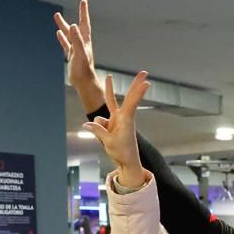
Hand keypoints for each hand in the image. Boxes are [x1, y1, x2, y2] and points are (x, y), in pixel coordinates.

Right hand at [54, 0, 103, 111]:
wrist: (84, 83)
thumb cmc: (84, 70)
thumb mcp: (80, 53)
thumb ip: (77, 40)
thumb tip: (74, 26)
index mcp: (85, 41)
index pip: (84, 23)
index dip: (84, 12)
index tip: (83, 1)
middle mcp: (81, 44)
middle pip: (77, 27)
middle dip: (77, 15)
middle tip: (79, 4)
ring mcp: (76, 50)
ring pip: (69, 34)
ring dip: (64, 25)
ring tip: (56, 16)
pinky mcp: (71, 56)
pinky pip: (65, 44)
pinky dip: (62, 38)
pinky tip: (58, 33)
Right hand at [82, 71, 150, 187]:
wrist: (126, 162)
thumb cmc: (122, 153)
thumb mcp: (108, 142)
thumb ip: (98, 131)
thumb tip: (87, 124)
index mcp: (126, 120)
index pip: (132, 103)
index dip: (138, 92)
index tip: (147, 82)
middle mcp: (123, 117)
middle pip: (129, 96)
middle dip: (136, 83)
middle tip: (144, 72)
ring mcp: (118, 119)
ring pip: (108, 108)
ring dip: (102, 121)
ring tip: (113, 136)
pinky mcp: (112, 124)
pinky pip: (100, 121)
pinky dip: (98, 127)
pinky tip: (103, 136)